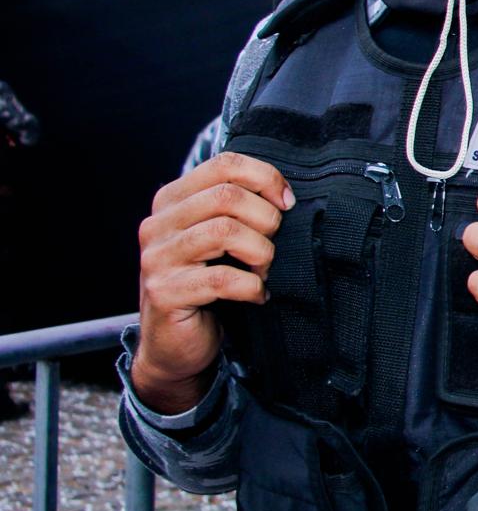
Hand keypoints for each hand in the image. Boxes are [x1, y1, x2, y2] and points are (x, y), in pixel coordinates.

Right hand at [133, 152, 291, 413]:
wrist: (175, 345)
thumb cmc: (207, 286)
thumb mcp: (219, 239)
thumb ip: (237, 211)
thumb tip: (286, 196)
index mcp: (172, 201)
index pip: (224, 165)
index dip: (265, 178)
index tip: (287, 204)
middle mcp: (158, 224)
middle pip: (227, 197)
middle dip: (266, 220)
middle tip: (274, 246)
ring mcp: (157, 258)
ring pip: (224, 232)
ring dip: (260, 253)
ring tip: (264, 271)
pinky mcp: (165, 292)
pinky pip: (223, 279)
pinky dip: (252, 287)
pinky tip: (257, 295)